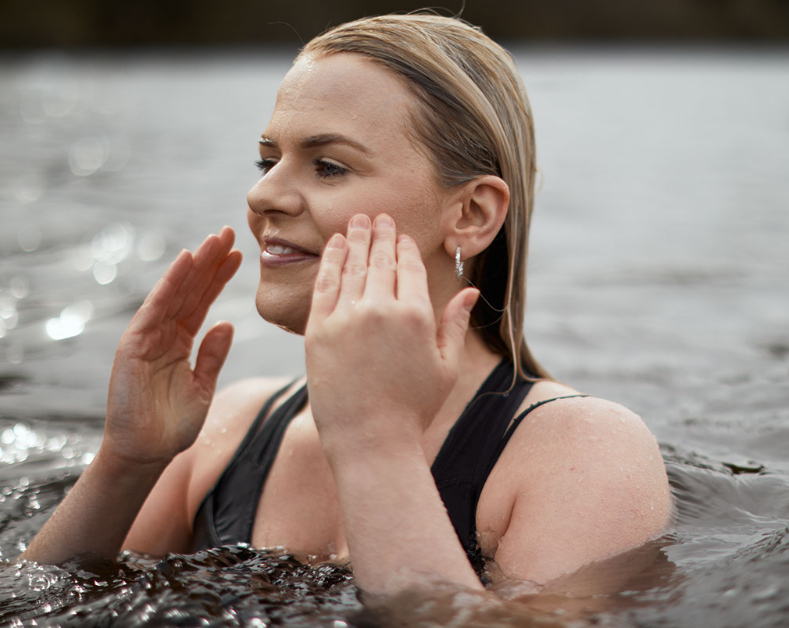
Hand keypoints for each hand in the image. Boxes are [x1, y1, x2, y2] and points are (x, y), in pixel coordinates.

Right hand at [102, 226, 242, 465]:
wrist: (147, 453)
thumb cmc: (173, 425)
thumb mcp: (203, 386)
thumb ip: (213, 355)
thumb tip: (227, 324)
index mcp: (181, 342)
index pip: (203, 301)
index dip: (220, 277)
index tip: (241, 254)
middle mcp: (164, 334)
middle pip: (191, 290)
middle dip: (210, 262)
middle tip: (232, 232)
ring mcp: (147, 337)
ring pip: (175, 292)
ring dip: (194, 264)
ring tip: (215, 240)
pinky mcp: (134, 344)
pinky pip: (155, 308)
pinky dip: (170, 283)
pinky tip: (186, 262)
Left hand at [304, 213, 478, 452]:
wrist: (370, 439)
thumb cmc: (413, 408)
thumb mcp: (445, 366)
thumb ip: (454, 323)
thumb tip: (470, 292)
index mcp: (416, 315)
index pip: (410, 266)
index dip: (405, 246)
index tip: (402, 233)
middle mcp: (381, 309)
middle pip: (381, 259)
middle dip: (381, 233)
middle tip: (379, 216)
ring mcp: (347, 318)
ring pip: (353, 266)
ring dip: (356, 239)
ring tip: (357, 221)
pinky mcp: (319, 330)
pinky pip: (325, 284)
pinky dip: (331, 260)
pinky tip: (336, 245)